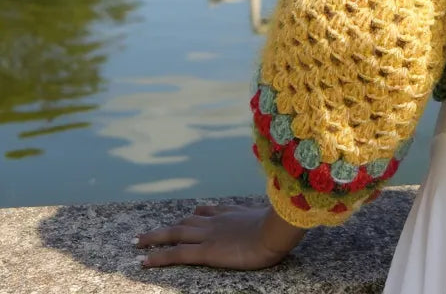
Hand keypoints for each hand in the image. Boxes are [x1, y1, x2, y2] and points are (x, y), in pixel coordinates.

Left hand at [136, 203, 305, 269]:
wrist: (275, 230)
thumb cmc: (280, 225)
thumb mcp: (273, 216)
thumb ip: (267, 215)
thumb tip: (278, 213)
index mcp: (232, 212)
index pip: (207, 212)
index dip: (194, 216)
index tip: (187, 217)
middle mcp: (216, 221)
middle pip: (185, 222)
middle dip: (165, 228)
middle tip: (145, 233)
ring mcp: (209, 235)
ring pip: (174, 234)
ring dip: (154, 238)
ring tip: (136, 242)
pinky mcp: (205, 251)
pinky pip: (176, 254)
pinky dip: (158, 256)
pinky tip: (144, 261)